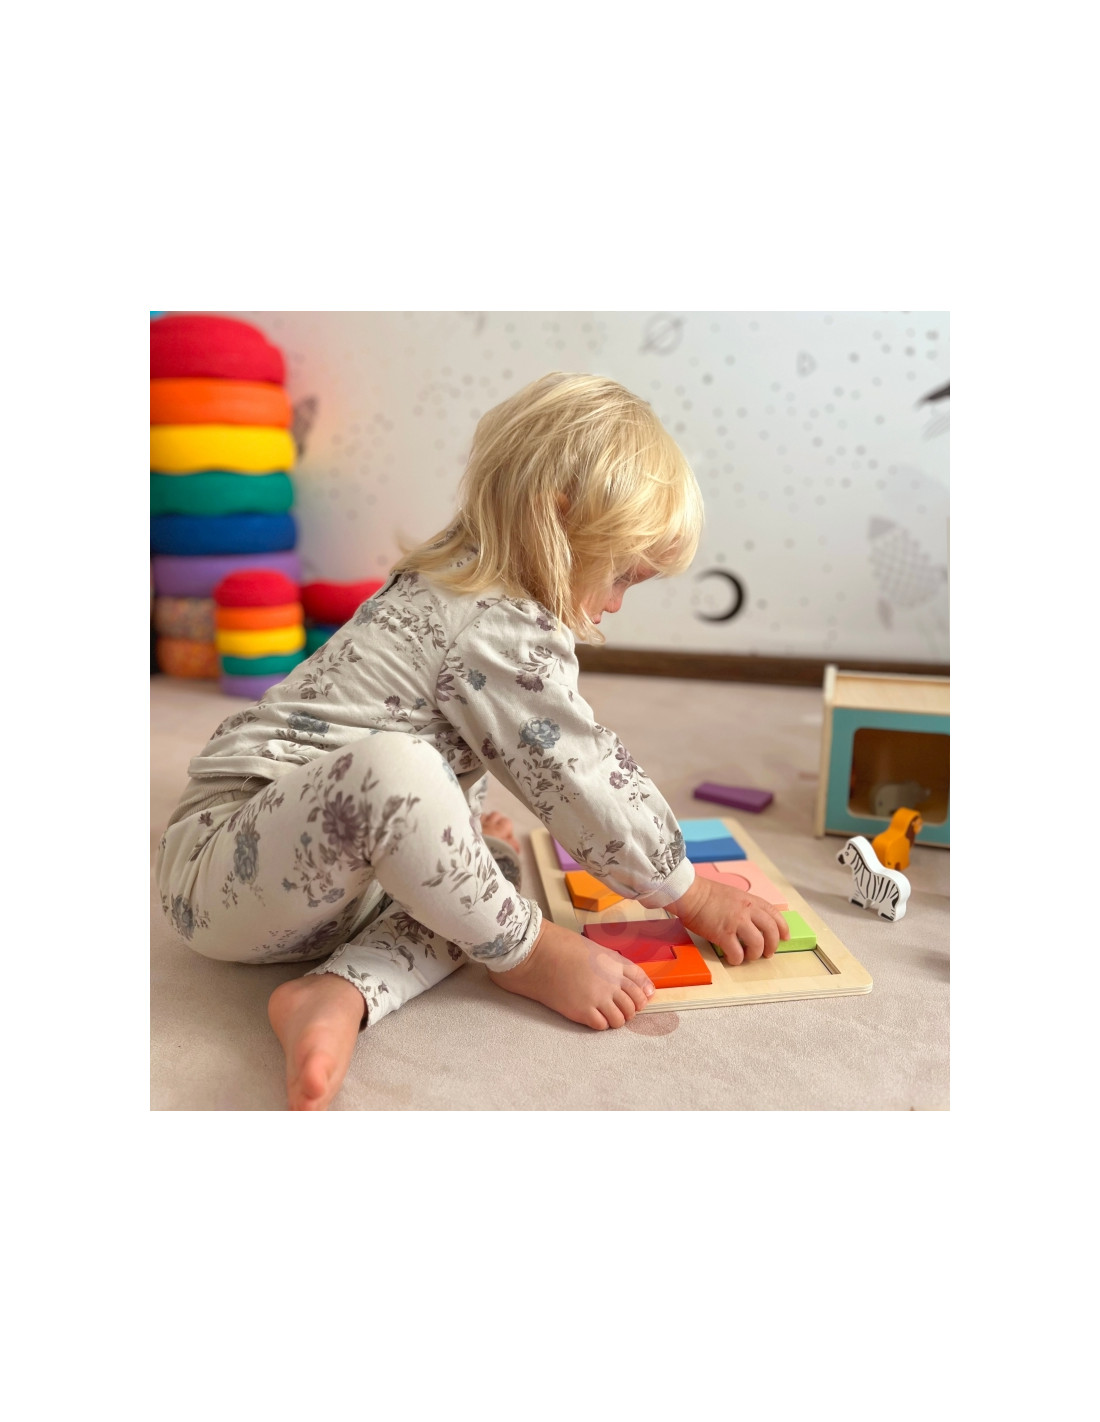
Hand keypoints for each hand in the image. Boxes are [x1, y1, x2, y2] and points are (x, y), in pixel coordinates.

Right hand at [668, 874, 788, 964]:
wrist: (690, 893)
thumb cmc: (707, 894)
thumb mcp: (734, 895)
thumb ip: (746, 907)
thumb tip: (753, 923)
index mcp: (751, 900)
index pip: (775, 914)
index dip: (783, 928)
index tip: (785, 937)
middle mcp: (747, 911)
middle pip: (771, 931)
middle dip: (772, 945)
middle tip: (767, 953)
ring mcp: (736, 922)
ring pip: (757, 944)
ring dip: (755, 954)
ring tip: (748, 956)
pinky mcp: (723, 934)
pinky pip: (737, 953)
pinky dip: (737, 959)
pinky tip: (733, 958)